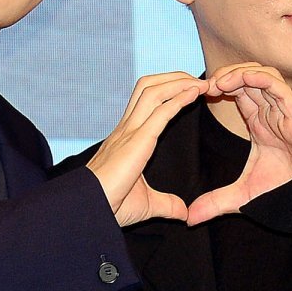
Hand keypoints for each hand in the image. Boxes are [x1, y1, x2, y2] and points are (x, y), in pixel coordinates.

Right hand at [87, 73, 207, 225]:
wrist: (90, 209)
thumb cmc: (110, 207)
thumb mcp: (146, 205)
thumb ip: (166, 204)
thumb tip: (183, 213)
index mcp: (127, 138)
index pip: (147, 101)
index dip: (169, 91)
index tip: (192, 91)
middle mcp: (126, 128)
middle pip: (149, 86)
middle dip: (175, 77)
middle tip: (199, 81)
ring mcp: (129, 132)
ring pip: (153, 90)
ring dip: (179, 82)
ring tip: (201, 83)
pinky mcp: (137, 140)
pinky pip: (161, 111)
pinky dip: (179, 98)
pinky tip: (194, 93)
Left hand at [187, 64, 291, 225]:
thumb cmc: (285, 192)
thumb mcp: (241, 197)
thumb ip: (215, 202)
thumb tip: (190, 219)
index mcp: (259, 124)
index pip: (238, 92)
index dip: (219, 88)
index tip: (199, 94)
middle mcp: (271, 113)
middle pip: (248, 77)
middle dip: (225, 75)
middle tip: (204, 86)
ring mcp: (283, 110)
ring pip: (262, 75)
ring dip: (239, 73)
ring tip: (218, 83)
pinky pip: (278, 85)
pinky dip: (258, 77)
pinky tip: (239, 81)